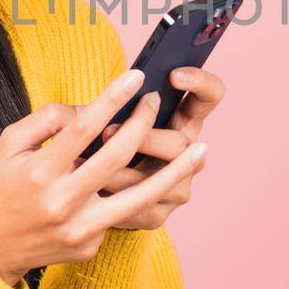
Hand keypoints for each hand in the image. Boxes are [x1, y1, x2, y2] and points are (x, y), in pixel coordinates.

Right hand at [0, 68, 207, 284]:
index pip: (84, 127)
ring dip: (174, 172)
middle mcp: (61, 202)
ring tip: (201, 151)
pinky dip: (129, 194)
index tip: (136, 77)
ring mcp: (79, 229)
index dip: (113, 99)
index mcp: (39, 172)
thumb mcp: (9, 144)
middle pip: (117, 156)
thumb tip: (89, 108)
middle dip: (143, 124)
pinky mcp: (90, 246)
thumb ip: (47, 119)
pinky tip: (140, 181)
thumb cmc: (1, 188)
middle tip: (156, 102)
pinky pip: (117, 212)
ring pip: (138, 195)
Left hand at [91, 66, 225, 229]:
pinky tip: (81, 184)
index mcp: (184, 120)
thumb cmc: (100, 141)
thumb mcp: (108, 116)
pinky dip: (106, 193)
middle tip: (105, 132)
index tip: (174, 74)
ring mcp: (179, 187)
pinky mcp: (158, 213)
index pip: (210, 95)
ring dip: (115, 168)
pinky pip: (135, 205)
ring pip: (154, 179)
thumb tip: (79, 111)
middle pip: (180, 144)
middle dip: (142, 138)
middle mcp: (190, 154)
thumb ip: (104, 107)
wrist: (89, 191)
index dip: (200, 83)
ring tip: (81, 158)